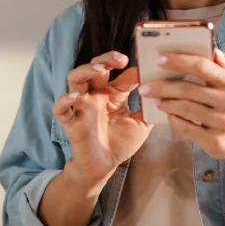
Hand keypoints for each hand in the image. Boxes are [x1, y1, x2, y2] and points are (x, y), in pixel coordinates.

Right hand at [52, 51, 151, 186]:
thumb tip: (164, 93)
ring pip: (75, 78)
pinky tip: (75, 97)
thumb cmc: (120, 143)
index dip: (130, 67)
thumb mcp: (141, 125)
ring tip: (99, 69)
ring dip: (85, 70)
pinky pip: (60, 108)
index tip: (144, 66)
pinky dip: (64, 100)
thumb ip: (149, 109)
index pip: (119, 73)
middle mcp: (96, 95)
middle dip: (106, 59)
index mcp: (112, 94)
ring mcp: (81, 106)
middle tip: (121, 59)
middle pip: (95, 67)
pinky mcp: (71, 121)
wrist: (104, 166)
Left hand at [138, 48, 224, 161]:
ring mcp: (222, 123)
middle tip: (145, 86)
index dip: (178, 61)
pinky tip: (167, 114)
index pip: (202, 66)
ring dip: (165, 103)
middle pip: (188, 89)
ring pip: (184, 109)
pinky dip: (173, 120)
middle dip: (162, 86)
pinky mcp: (214, 141)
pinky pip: (186, 128)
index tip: (159, 59)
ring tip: (154, 99)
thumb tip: (212, 48)